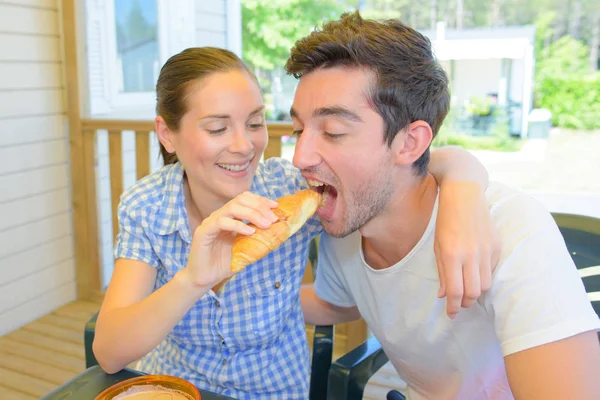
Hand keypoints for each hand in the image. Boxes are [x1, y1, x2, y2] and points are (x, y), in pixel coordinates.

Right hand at [182, 192, 278, 289]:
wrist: (204, 278)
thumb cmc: (224, 264)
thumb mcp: (245, 248)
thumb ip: (257, 238)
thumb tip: (278, 232)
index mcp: (229, 217)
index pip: (244, 199)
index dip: (260, 200)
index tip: (275, 206)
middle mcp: (219, 216)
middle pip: (240, 200)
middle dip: (260, 206)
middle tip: (273, 218)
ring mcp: (210, 222)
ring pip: (232, 208)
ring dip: (252, 214)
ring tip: (266, 224)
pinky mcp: (203, 232)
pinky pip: (221, 222)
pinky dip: (238, 225)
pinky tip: (250, 232)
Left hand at [434, 181, 500, 318]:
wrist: (464, 194)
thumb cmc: (445, 220)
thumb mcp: (437, 246)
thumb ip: (441, 272)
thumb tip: (443, 295)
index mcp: (452, 255)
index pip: (455, 292)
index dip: (453, 307)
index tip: (450, 314)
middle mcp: (471, 255)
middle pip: (474, 293)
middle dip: (466, 303)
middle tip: (459, 304)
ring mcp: (486, 250)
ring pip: (485, 285)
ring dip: (476, 291)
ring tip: (467, 288)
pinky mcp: (497, 246)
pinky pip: (492, 270)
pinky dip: (483, 275)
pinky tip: (475, 270)